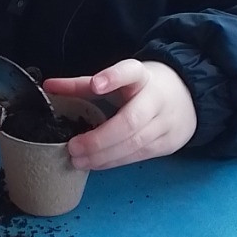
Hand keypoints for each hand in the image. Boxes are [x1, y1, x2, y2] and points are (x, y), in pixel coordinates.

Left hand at [43, 59, 196, 170]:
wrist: (188, 97)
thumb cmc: (142, 87)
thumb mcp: (117, 79)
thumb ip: (83, 84)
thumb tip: (48, 86)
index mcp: (141, 75)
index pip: (130, 71)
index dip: (113, 77)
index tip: (96, 85)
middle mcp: (155, 98)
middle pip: (130, 121)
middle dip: (100, 138)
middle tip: (73, 147)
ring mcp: (164, 123)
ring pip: (134, 143)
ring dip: (104, 156)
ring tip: (78, 160)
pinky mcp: (167, 143)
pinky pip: (138, 155)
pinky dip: (114, 162)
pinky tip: (96, 164)